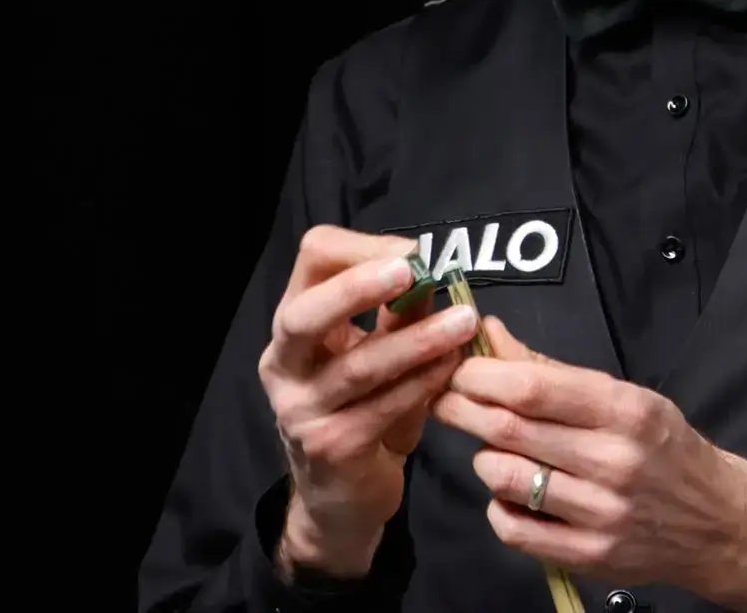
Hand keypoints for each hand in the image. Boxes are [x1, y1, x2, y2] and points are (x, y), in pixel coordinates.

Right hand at [258, 225, 479, 576]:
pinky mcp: (330, 447)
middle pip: (305, 315)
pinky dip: (422, 383)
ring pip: (357, 366)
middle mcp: (283, 365)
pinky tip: (452, 367)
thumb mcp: (374, 355)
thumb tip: (434, 273)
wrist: (341, 497)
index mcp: (292, 328)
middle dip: (358, 287)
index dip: (360, 249)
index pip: (311, 262)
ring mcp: (300, 410)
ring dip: (416, 340)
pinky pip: (382, 408)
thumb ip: (397, 317)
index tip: (412, 252)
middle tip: (411, 271)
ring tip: (463, 321)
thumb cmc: (360, 410)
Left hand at [429, 315, 743, 590]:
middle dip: (463, 409)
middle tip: (446, 400)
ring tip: (495, 450)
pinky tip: (513, 493)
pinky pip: (513, 529)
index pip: (533, 388)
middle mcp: (614, 462)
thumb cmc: (663, 448)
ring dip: (483, 458)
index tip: (459, 369)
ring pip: (505, 477)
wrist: (715, 520)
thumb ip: (552, 369)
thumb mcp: (624, 396)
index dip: (481, 375)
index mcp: (625, 411)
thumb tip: (490, 335)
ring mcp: (601, 513)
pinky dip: (499, 505)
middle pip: (509, 429)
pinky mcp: (589, 555)